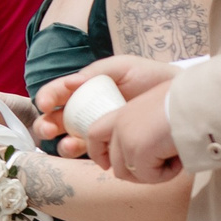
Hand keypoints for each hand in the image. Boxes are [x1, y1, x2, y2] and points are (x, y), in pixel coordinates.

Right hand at [33, 54, 177, 157]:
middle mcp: (81, 110)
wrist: (175, 97)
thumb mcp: (122, 67)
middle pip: (52, 119)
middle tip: (50, 128)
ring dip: (60, 143)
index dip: (45, 98)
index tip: (45, 103)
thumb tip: (70, 83)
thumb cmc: (148, 77)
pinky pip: (87, 151)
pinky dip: (81, 153)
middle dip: (44, 125)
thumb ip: (96, 71)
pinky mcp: (106, 144)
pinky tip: (84, 150)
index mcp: (81, 88)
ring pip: (64, 139)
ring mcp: (92, 128)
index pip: (55, 93)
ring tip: (69, 143)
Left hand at [91, 80, 185, 183]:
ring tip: (175, 157)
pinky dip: (167, 174)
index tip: (107, 166)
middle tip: (159, 171)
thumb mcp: (162, 110)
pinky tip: (180, 158)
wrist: (204, 97)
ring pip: (130, 174)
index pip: (94, 133)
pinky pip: (148, 176)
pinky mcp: (138, 150)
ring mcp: (126, 136)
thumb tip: (152, 148)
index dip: (99, 153)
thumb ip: (147, 126)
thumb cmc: (194, 102)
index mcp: (125, 111)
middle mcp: (120, 123)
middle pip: (114, 163)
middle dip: (134, 174)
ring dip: (154, 173)